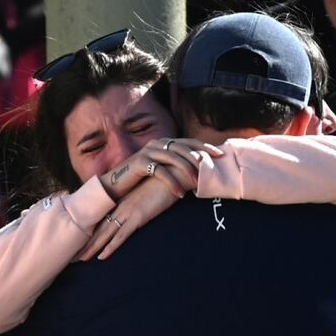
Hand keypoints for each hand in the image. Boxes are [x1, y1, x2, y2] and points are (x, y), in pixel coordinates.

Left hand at [79, 178, 180, 259]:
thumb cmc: (162, 182)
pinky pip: (120, 236)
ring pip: (104, 234)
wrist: (173, 174)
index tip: (79, 241)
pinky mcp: (137, 217)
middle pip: (97, 227)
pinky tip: (101, 257)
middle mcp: (119, 205)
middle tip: (72, 255)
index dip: (88, 231)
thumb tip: (134, 208)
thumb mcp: (145, 192)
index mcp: (120, 199)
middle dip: (84, 243)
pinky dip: (110, 247)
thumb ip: (136, 200)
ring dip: (91, 248)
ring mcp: (127, 211)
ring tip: (80, 259)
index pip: (100, 218)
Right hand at [98, 138, 222, 201]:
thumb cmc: (142, 179)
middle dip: (200, 157)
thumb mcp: (162, 169)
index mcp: (165, 142)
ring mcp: (148, 151)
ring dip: (188, 171)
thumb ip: (177, 165)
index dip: (206, 146)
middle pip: (184, 148)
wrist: (115, 184)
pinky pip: (160, 172)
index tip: (221, 154)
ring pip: (174, 158)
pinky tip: (180, 193)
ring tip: (198, 183)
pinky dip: (172, 183)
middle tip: (213, 168)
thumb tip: (199, 170)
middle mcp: (157, 143)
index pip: (189, 142)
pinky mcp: (139, 163)